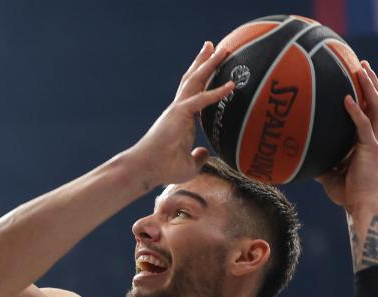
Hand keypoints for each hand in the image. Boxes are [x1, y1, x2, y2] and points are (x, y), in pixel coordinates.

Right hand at [123, 41, 235, 188]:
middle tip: (214, 46)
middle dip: (204, 61)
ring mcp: (178, 109)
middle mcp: (178, 109)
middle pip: (193, 79)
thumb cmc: (163, 169)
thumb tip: (206, 152)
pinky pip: (202, 100)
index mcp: (181, 119)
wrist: (146, 169)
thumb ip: (199, 157)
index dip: (205, 83)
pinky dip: (217, 92)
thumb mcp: (189, 165)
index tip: (213, 72)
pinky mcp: (179, 114)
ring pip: (196, 80)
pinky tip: (232, 85)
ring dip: (209, 63)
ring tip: (221, 48)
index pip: (195, 96)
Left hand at [316, 62, 377, 211]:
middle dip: (372, 81)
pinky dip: (355, 111)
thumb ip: (320, 156)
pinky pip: (363, 124)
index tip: (359, 75)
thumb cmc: (345, 191)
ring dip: (370, 86)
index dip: (368, 92)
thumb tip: (299, 151)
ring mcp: (376, 140)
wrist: (359, 205)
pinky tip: (345, 99)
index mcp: (370, 139)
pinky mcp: (371, 148)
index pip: (372, 109)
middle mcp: (377, 136)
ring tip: (361, 69)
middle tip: (362, 63)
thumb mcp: (328, 170)